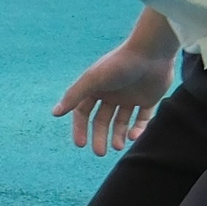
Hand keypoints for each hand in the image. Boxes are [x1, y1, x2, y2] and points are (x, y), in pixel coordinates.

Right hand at [54, 43, 175, 153]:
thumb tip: (55, 113)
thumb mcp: (93, 80)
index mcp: (96, 88)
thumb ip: (74, 96)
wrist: (151, 52)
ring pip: (122, 122)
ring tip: (118, 146)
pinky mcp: (149, 99)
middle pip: (102, 121)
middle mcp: (112, 94)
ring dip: (118, 136)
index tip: (81, 144)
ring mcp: (130, 97)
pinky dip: (138, 129)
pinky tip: (134, 135)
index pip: (83, 112)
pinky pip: (142, 119)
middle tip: (100, 153)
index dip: (80, 128)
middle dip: (100, 137)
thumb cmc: (119, 64)